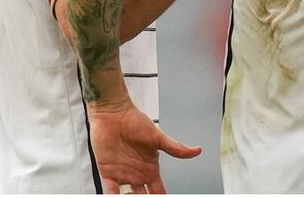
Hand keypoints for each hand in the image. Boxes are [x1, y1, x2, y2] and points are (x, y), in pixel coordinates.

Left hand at [87, 100, 201, 193]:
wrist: (113, 114)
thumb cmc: (134, 121)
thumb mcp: (158, 137)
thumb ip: (175, 148)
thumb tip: (196, 151)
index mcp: (150, 168)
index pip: (158, 190)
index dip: (163, 197)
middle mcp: (136, 174)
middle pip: (143, 197)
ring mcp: (122, 175)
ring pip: (127, 196)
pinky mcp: (107, 173)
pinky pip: (111, 191)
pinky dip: (113, 197)